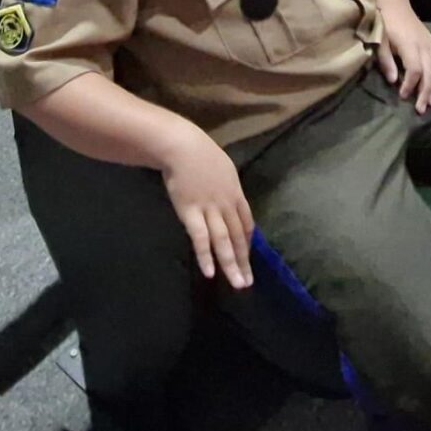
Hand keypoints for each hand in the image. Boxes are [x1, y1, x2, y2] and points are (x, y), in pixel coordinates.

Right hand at [160, 129, 254, 287]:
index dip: (246, 242)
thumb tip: (225, 196)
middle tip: (248, 282)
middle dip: (243, 261)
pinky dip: (205, 255)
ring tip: (237, 284)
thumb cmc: (199, 152)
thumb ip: (225, 184)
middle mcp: (226, 204)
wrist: (182, 146)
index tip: (246, 257)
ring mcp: (209, 209)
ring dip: (230, 264)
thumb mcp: (222, 167)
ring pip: (223, 241)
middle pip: (237, 237)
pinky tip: (209, 272)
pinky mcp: (190, 213)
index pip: (246, 223)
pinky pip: (200, 238)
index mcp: (235, 193)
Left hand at [375, 13, 430, 113]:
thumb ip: (386, 61)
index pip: (415, 70)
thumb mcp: (380, 42)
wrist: (395, 5)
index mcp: (410, 46)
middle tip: (421, 109)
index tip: (403, 96)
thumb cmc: (385, 24)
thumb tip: (394, 81)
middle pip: (430, 73)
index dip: (410, 85)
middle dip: (426, 92)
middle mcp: (424, 46)